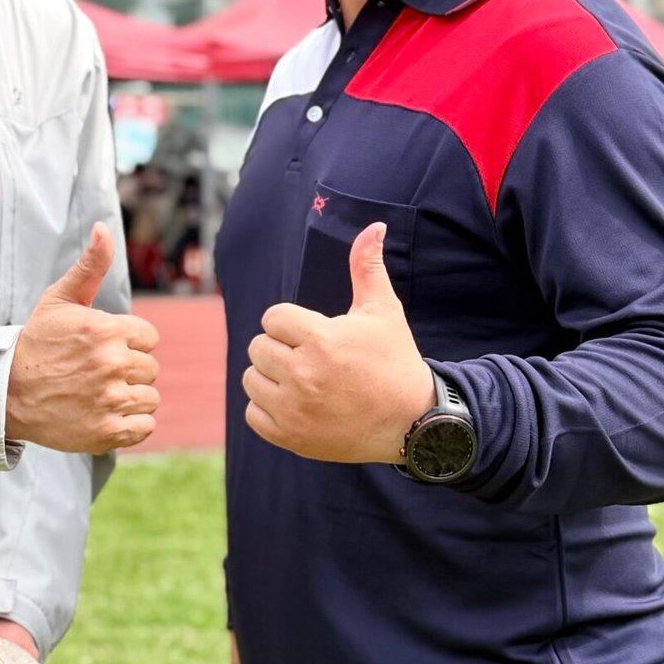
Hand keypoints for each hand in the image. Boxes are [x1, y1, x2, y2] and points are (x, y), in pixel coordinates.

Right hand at [6, 223, 160, 453]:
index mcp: (107, 330)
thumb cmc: (37, 342)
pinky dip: (131, 423)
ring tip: (98, 393)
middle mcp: (112, 364)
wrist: (6, 392)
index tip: (101, 348)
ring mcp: (110, 400)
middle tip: (94, 372)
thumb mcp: (60, 299)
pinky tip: (105, 413)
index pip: (149, 337)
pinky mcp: (107, 431)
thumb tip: (102, 228)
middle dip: (127, 369)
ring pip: (150, 397)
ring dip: (130, 397)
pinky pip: (145, 425)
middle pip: (150, 368)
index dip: (128, 341)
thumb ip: (90, 265)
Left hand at [242, 223, 431, 463]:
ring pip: (252, 379)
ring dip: (271, 377)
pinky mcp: (291, 437)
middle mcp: (303, 375)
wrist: (411, 422)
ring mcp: (295, 410)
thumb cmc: (395, 360)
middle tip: (311, 358)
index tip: (315, 334)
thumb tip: (374, 226)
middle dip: (282, 348)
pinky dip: (268, 409)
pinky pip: (253, 415)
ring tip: (303, 380)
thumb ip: (367, 267)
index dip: (292, 322)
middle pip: (258, 347)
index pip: (273, 317)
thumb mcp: (383, 311)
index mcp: (321, 339)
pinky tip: (296, 404)